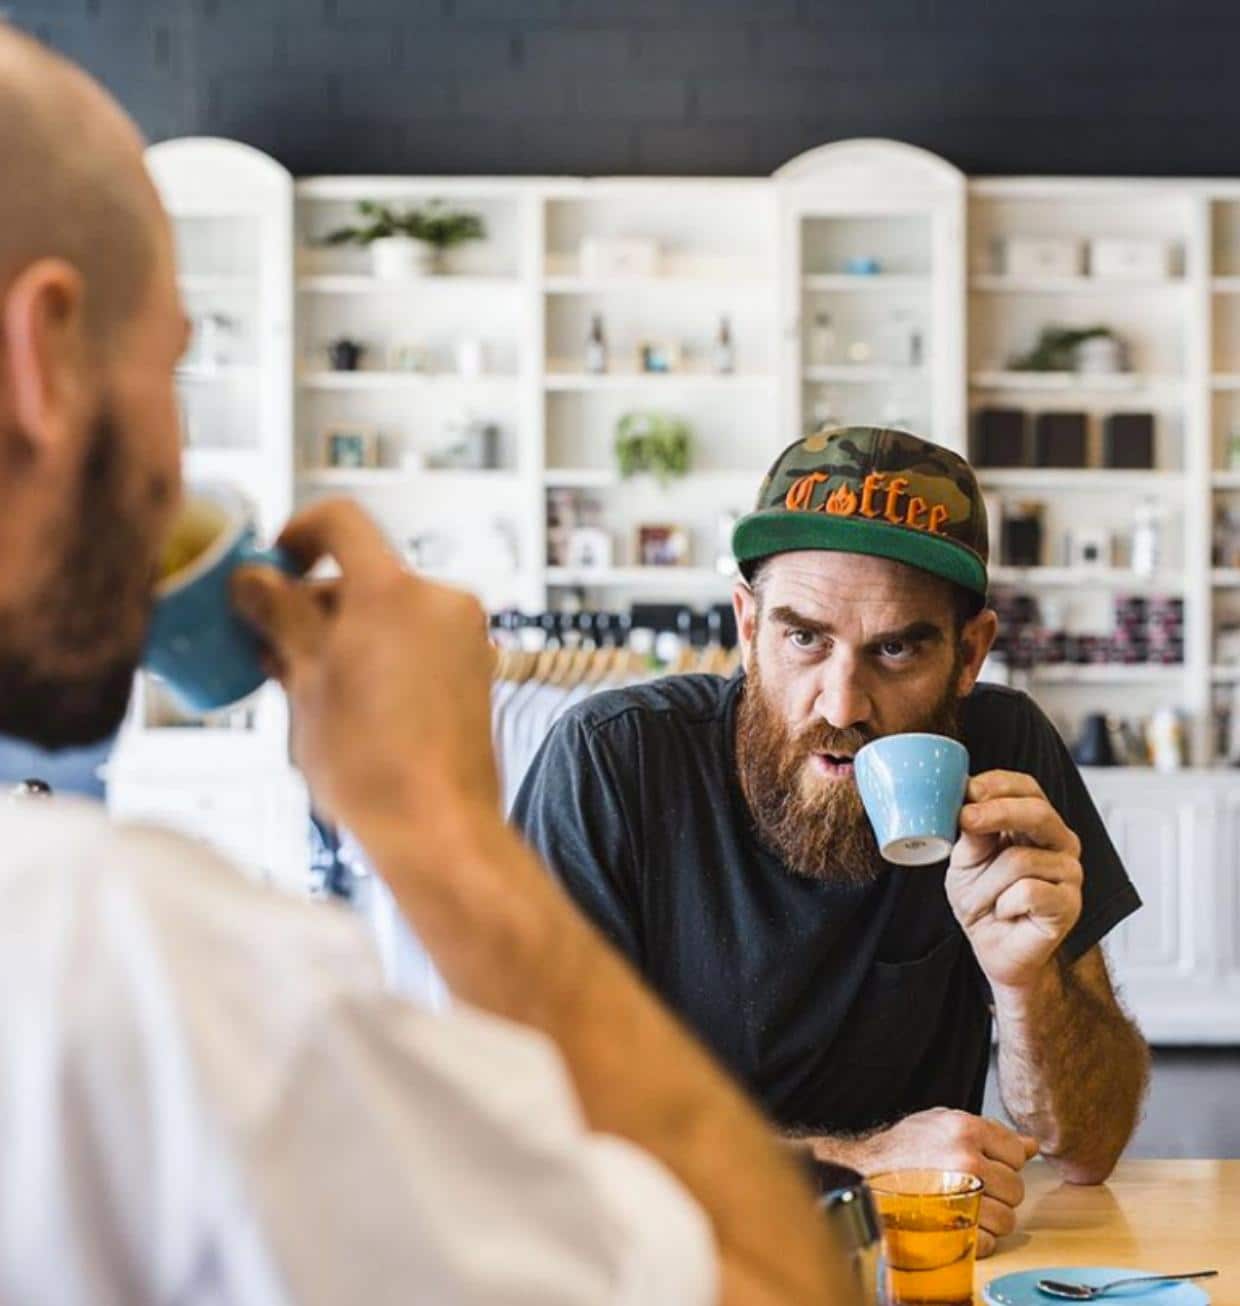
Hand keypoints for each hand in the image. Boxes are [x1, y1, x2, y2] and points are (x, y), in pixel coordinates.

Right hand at [231, 498, 498, 833]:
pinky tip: (346, 702)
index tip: (273, 568)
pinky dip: (378, 655)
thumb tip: (251, 580)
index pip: (340, 522)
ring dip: (342, 635)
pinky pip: (415, 641)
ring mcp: (462, 634)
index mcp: (393, 591)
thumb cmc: (370, 763)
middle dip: (312, 606)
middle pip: (362, 576)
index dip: (297, 534)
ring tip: (304, 687)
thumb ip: (279, 618)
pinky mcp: (474, 668)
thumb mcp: (306, 682)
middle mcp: (438, 600)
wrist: (438, 826)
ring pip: (386, 613)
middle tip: (271, 648)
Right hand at [825, 1108, 1038, 1257]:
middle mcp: (965, 1158)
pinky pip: (988, 1242)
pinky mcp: (950, 1227)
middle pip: (1016, 1189)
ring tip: (964, 1206)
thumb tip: (1030, 1145)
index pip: (1017, 1153)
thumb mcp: (942, 1123)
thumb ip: (989, 1131)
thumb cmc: (903, 1148)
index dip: (1003, 1161)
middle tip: (972, 1187)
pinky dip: (977, 1240)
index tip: (984, 1164)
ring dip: (990, 1219)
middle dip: (999, 1193)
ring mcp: (959, 1195)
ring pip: (1007, 1220)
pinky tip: (957, 1224)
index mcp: (966, 1128)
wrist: (863, 1172)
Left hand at [946, 771, 1083, 992]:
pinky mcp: (1070, 903)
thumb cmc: (982, 900)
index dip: (998, 784)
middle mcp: (1058, 842)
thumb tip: (967, 803)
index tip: (968, 789)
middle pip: (1037, 812)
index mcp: (1034, 823)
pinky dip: (1005, 904)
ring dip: (986, 883)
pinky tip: (1006, 912)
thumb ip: (971, 832)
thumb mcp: (965, 859)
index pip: (1026, 788)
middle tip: (966, 819)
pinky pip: (1029, 892)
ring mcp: (1069, 872)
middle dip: (997, 813)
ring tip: (984, 900)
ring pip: (1021, 859)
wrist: (994, 948)